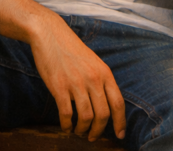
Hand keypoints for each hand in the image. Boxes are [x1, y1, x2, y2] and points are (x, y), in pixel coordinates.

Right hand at [28, 12, 125, 140]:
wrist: (51, 35)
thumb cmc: (72, 50)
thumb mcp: (94, 63)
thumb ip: (101, 81)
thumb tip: (106, 104)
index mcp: (105, 73)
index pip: (118, 103)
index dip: (121, 122)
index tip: (120, 135)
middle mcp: (94, 79)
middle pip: (103, 115)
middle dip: (99, 131)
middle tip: (92, 137)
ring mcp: (77, 84)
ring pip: (86, 117)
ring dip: (82, 130)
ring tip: (78, 132)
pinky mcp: (59, 87)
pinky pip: (67, 114)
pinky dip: (67, 125)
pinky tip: (65, 127)